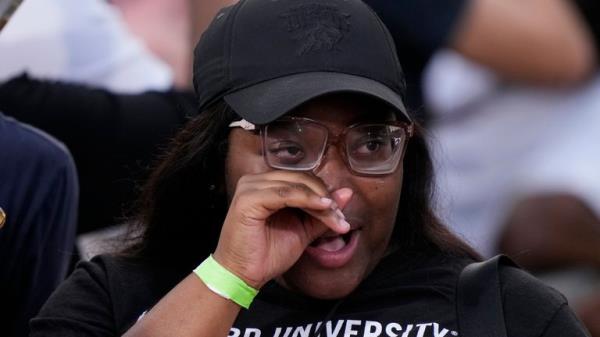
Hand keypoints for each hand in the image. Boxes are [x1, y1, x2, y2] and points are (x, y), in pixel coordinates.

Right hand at [213, 171, 350, 288]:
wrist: (242, 275)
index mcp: (266, 185)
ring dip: (320, 201)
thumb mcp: (301, 231)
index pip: (303, 180)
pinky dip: (307, 200)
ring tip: (336, 218)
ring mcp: (250, 187)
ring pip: (297, 185)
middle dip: (326, 198)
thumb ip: (321, 213)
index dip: (325, 194)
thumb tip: (346, 193)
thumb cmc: (266, 254)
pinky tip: (322, 208)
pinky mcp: (248, 199)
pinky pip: (285, 194)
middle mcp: (257, 181)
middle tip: (341, 218)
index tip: (342, 216)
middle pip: (302, 179)